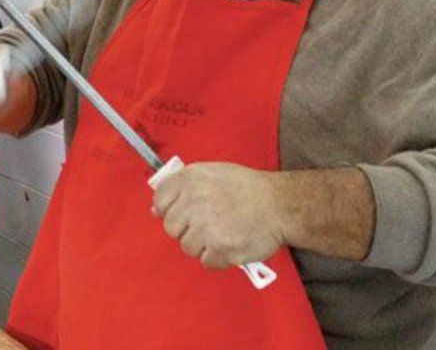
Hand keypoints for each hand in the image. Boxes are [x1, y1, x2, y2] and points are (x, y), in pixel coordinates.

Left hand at [151, 162, 286, 268]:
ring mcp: (207, 228)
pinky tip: (230, 242)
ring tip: (223, 232)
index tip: (183, 213)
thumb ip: (182, 188)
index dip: (170, 210)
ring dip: (203, 245)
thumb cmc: (247, 189)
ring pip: (187, 247)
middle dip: (188, 229)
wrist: (279, 205)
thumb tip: (156, 210)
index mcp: (191, 180)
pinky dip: (218, 257)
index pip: (160, 201)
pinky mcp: (220, 250)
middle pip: (171, 228)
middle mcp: (195, 202)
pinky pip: (206, 261)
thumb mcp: (211, 174)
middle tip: (209, 223)